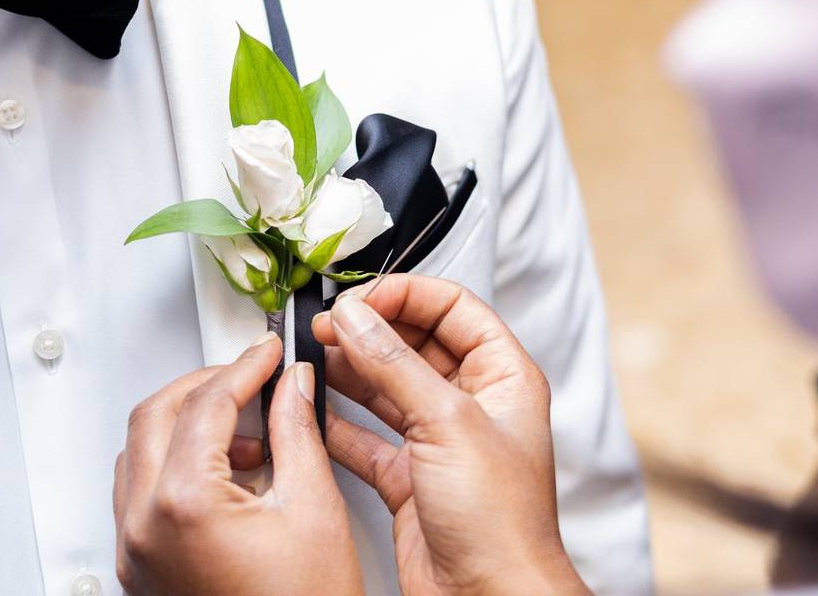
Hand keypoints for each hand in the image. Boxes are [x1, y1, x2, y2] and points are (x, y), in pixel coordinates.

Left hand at [113, 333, 363, 595]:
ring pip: (140, 451)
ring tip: (248, 431)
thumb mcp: (312, 510)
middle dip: (206, 385)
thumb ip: (297, 432)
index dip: (244, 366)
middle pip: (155, 416)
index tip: (268, 352)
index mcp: (183, 507)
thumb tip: (292, 385)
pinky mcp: (141, 567)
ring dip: (188, 424)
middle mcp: (144, 528)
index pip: (206, 405)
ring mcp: (135, 551)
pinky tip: (227, 472)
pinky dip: (177, 463)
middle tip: (251, 375)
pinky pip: (142, 491)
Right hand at [313, 275, 589, 595]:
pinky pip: (366, 435)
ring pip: (386, 386)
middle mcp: (471, 404)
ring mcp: (437, 440)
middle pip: (414, 342)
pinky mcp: (408, 475)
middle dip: (370, 328)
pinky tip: (315, 409)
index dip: (405, 294)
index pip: (452, 308)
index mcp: (502, 377)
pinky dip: (338, 422)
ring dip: (350, 369)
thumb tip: (355, 317)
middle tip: (328, 323)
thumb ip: (393, 363)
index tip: (360, 298)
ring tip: (315, 354)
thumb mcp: (447, 423)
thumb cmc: (502, 523)